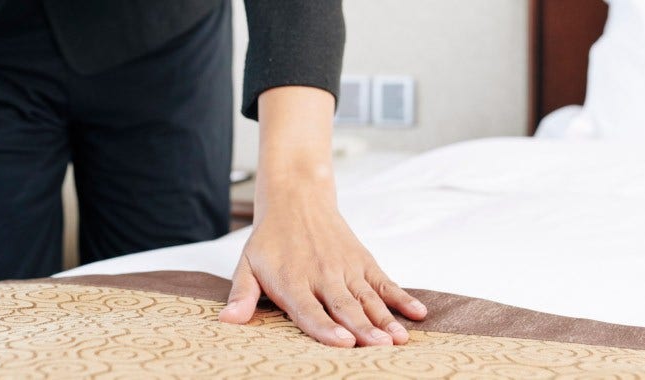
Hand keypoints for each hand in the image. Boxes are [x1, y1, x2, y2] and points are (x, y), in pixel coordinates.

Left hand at [220, 86, 424, 346]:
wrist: (297, 198)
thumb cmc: (270, 240)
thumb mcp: (248, 265)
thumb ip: (241, 294)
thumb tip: (227, 320)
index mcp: (292, 281)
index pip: (310, 311)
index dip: (326, 328)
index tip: (344, 343)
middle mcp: (322, 276)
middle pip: (345, 307)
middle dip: (364, 328)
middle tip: (381, 347)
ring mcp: (346, 268)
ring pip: (368, 298)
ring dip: (386, 318)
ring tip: (399, 338)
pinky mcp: (363, 262)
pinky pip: (384, 282)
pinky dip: (402, 298)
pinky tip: (417, 314)